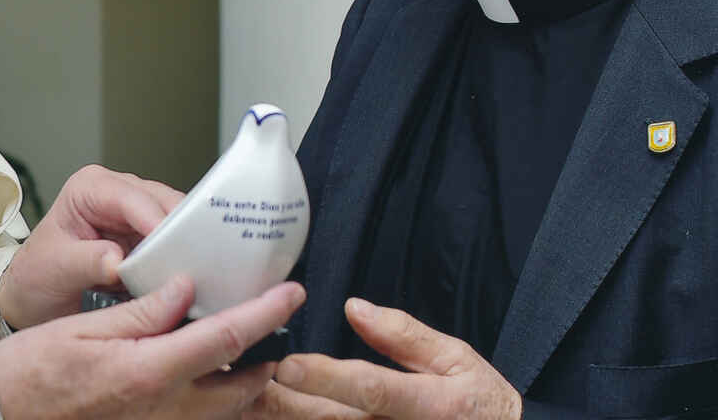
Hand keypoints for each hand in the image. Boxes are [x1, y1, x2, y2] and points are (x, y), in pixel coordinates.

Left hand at [0, 164, 182, 328]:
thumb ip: (87, 262)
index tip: (172, 247)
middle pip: (162, 203)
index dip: (155, 220)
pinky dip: (179, 261)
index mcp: (89, 188)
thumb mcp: (55, 269)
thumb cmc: (36, 274)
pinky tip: (183, 279)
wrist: (33, 295)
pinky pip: (173, 244)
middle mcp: (116, 194)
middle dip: (178, 232)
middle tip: (192, 264)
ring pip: (175, 222)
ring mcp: (134, 216)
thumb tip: (118, 260)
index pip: (131, 198)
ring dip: (183, 248)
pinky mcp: (145, 239)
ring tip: (190, 274)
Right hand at [0, 276, 304, 419]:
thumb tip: (188, 286)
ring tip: (248, 342)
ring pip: (227, 410)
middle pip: (242, 387)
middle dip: (267, 354)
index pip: (225, 340)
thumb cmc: (31, 371)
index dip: (265, 313)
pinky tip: (209, 374)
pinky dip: (218, 398)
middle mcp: (163, 410)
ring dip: (246, 379)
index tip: (292, 291)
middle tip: (272, 317)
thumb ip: (142, 311)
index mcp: (148, 373)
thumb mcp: (83, 328)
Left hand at [248, 298, 520, 419]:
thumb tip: (355, 308)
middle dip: (283, 403)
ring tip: (239, 400)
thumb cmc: (479, 405)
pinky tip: (265, 416)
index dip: (328, 379)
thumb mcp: (458, 360)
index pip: (371, 389)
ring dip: (284, 419)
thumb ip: (406, 336)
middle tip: (239, 381)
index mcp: (427, 402)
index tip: (289, 364)